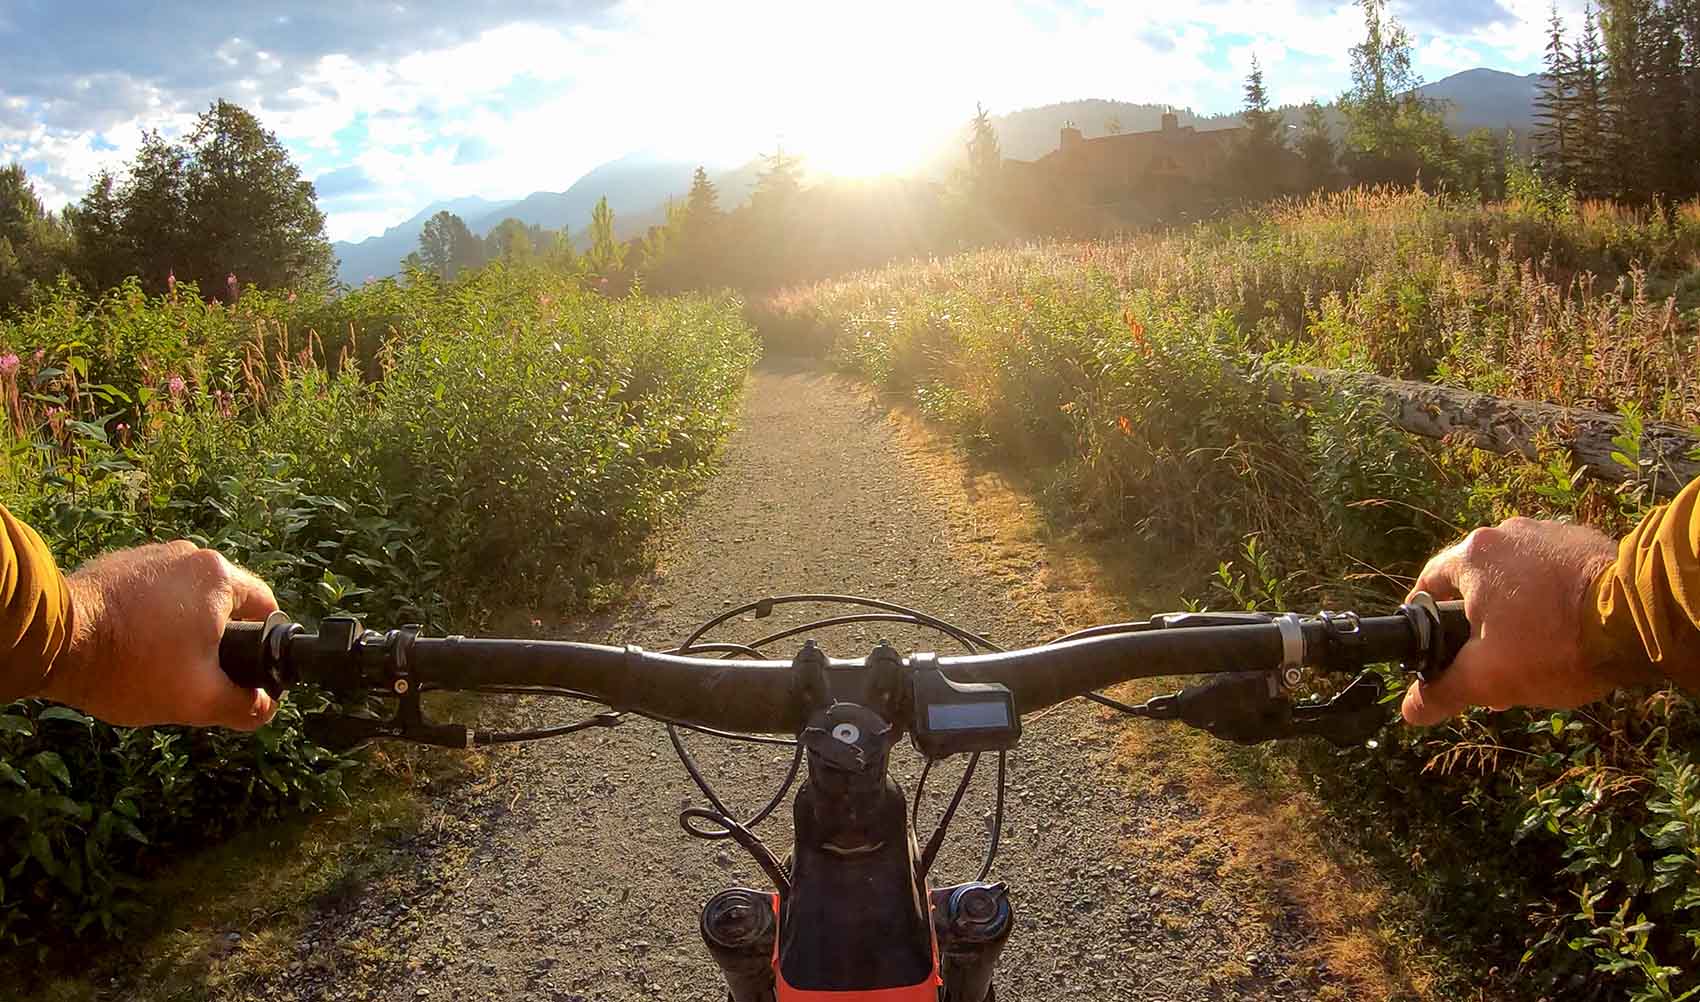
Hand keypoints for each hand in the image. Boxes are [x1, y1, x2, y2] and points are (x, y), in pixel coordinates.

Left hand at [40, 541, 279, 729]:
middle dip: (217, 641)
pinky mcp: (120, 564)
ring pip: (188, 599)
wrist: (49, 640)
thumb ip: (245, 706)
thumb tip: (265, 706)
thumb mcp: (198, 700)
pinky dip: (151, 618)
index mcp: (220, 578)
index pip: (267, 609)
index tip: (243, 673)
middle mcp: (190, 555)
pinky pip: (154, 592)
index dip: (262, 647)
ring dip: (182, 629)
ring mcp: (152, 556)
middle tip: (196, 675)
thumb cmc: (129, 665)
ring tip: (157, 662)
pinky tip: (131, 645)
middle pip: (225, 604)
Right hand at [1401, 517, 1619, 725]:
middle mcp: (1506, 533)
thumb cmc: (1556, 644)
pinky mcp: (1584, 540)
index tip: (1435, 647)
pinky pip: (1552, 569)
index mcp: (1472, 557)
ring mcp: (1548, 533)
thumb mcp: (1490, 678)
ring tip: (1533, 647)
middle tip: (1490, 660)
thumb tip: (1412, 709)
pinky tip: (1564, 626)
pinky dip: (1550, 594)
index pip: (1428, 584)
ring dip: (1515, 608)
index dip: (1426, 620)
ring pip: (1515, 575)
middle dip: (1478, 622)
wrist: (1640, 618)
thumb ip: (1444, 692)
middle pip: (1474, 582)